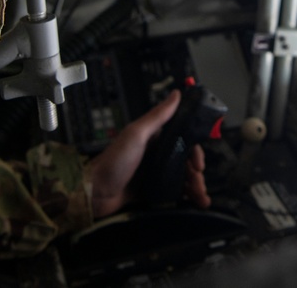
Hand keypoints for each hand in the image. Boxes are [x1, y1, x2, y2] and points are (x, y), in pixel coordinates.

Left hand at [87, 89, 210, 217]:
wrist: (95, 192)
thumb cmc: (113, 161)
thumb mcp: (136, 134)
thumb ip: (157, 115)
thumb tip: (176, 94)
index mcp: (155, 139)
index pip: (184, 141)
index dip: (195, 152)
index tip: (198, 163)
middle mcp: (156, 155)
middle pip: (185, 161)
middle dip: (197, 173)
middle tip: (199, 183)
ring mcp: (154, 173)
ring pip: (182, 178)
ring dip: (195, 187)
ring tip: (201, 198)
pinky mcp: (151, 190)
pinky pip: (173, 192)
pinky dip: (185, 197)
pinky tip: (193, 203)